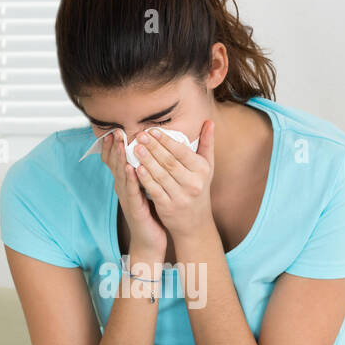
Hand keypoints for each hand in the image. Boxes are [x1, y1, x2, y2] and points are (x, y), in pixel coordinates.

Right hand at [100, 130, 165, 259]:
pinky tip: (130, 167)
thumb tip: (148, 152)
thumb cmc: (149, 213)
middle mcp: (123, 188)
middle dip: (114, 146)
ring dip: (119, 157)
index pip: (116, 160)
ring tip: (119, 142)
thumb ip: (144, 171)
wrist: (149, 240)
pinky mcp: (134, 208)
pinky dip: (130, 178)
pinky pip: (131, 190)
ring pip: (121, 174)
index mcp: (126, 182)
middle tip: (114, 129)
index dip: (113, 145)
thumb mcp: (145, 188)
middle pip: (115, 163)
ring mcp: (127, 198)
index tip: (114, 128)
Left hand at [131, 121, 215, 240]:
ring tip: (136, 148)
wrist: (195, 222)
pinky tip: (136, 168)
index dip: (166, 141)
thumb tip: (209, 121)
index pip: (182, 152)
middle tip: (140, 136)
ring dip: (147, 160)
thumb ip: (206, 144)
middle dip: (154, 147)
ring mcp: (181, 196)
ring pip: (161, 175)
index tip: (152, 130)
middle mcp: (193, 183)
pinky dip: (145, 179)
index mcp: (202, 170)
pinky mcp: (168, 207)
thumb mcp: (207, 167)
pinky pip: (155, 190)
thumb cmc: (199, 188)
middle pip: (170, 162)